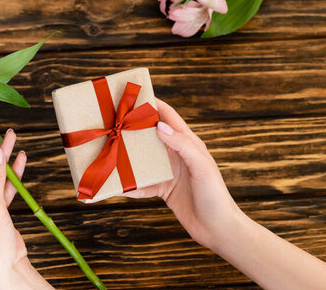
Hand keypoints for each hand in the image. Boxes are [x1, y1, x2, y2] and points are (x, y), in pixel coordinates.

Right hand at [125, 99, 241, 248]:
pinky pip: (141, 183)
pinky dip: (129, 185)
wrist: (217, 229)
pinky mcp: (162, 189)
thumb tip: (159, 127)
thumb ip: (182, 144)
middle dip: (132, 128)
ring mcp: (168, 171)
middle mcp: (176, 154)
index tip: (133, 96)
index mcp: (188, 143)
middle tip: (112, 121)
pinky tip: (116, 185)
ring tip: (108, 150)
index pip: (167, 116)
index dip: (152, 104)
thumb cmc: (215, 195)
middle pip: (150, 135)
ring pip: (142, 159)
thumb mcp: (201, 166)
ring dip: (127, 156)